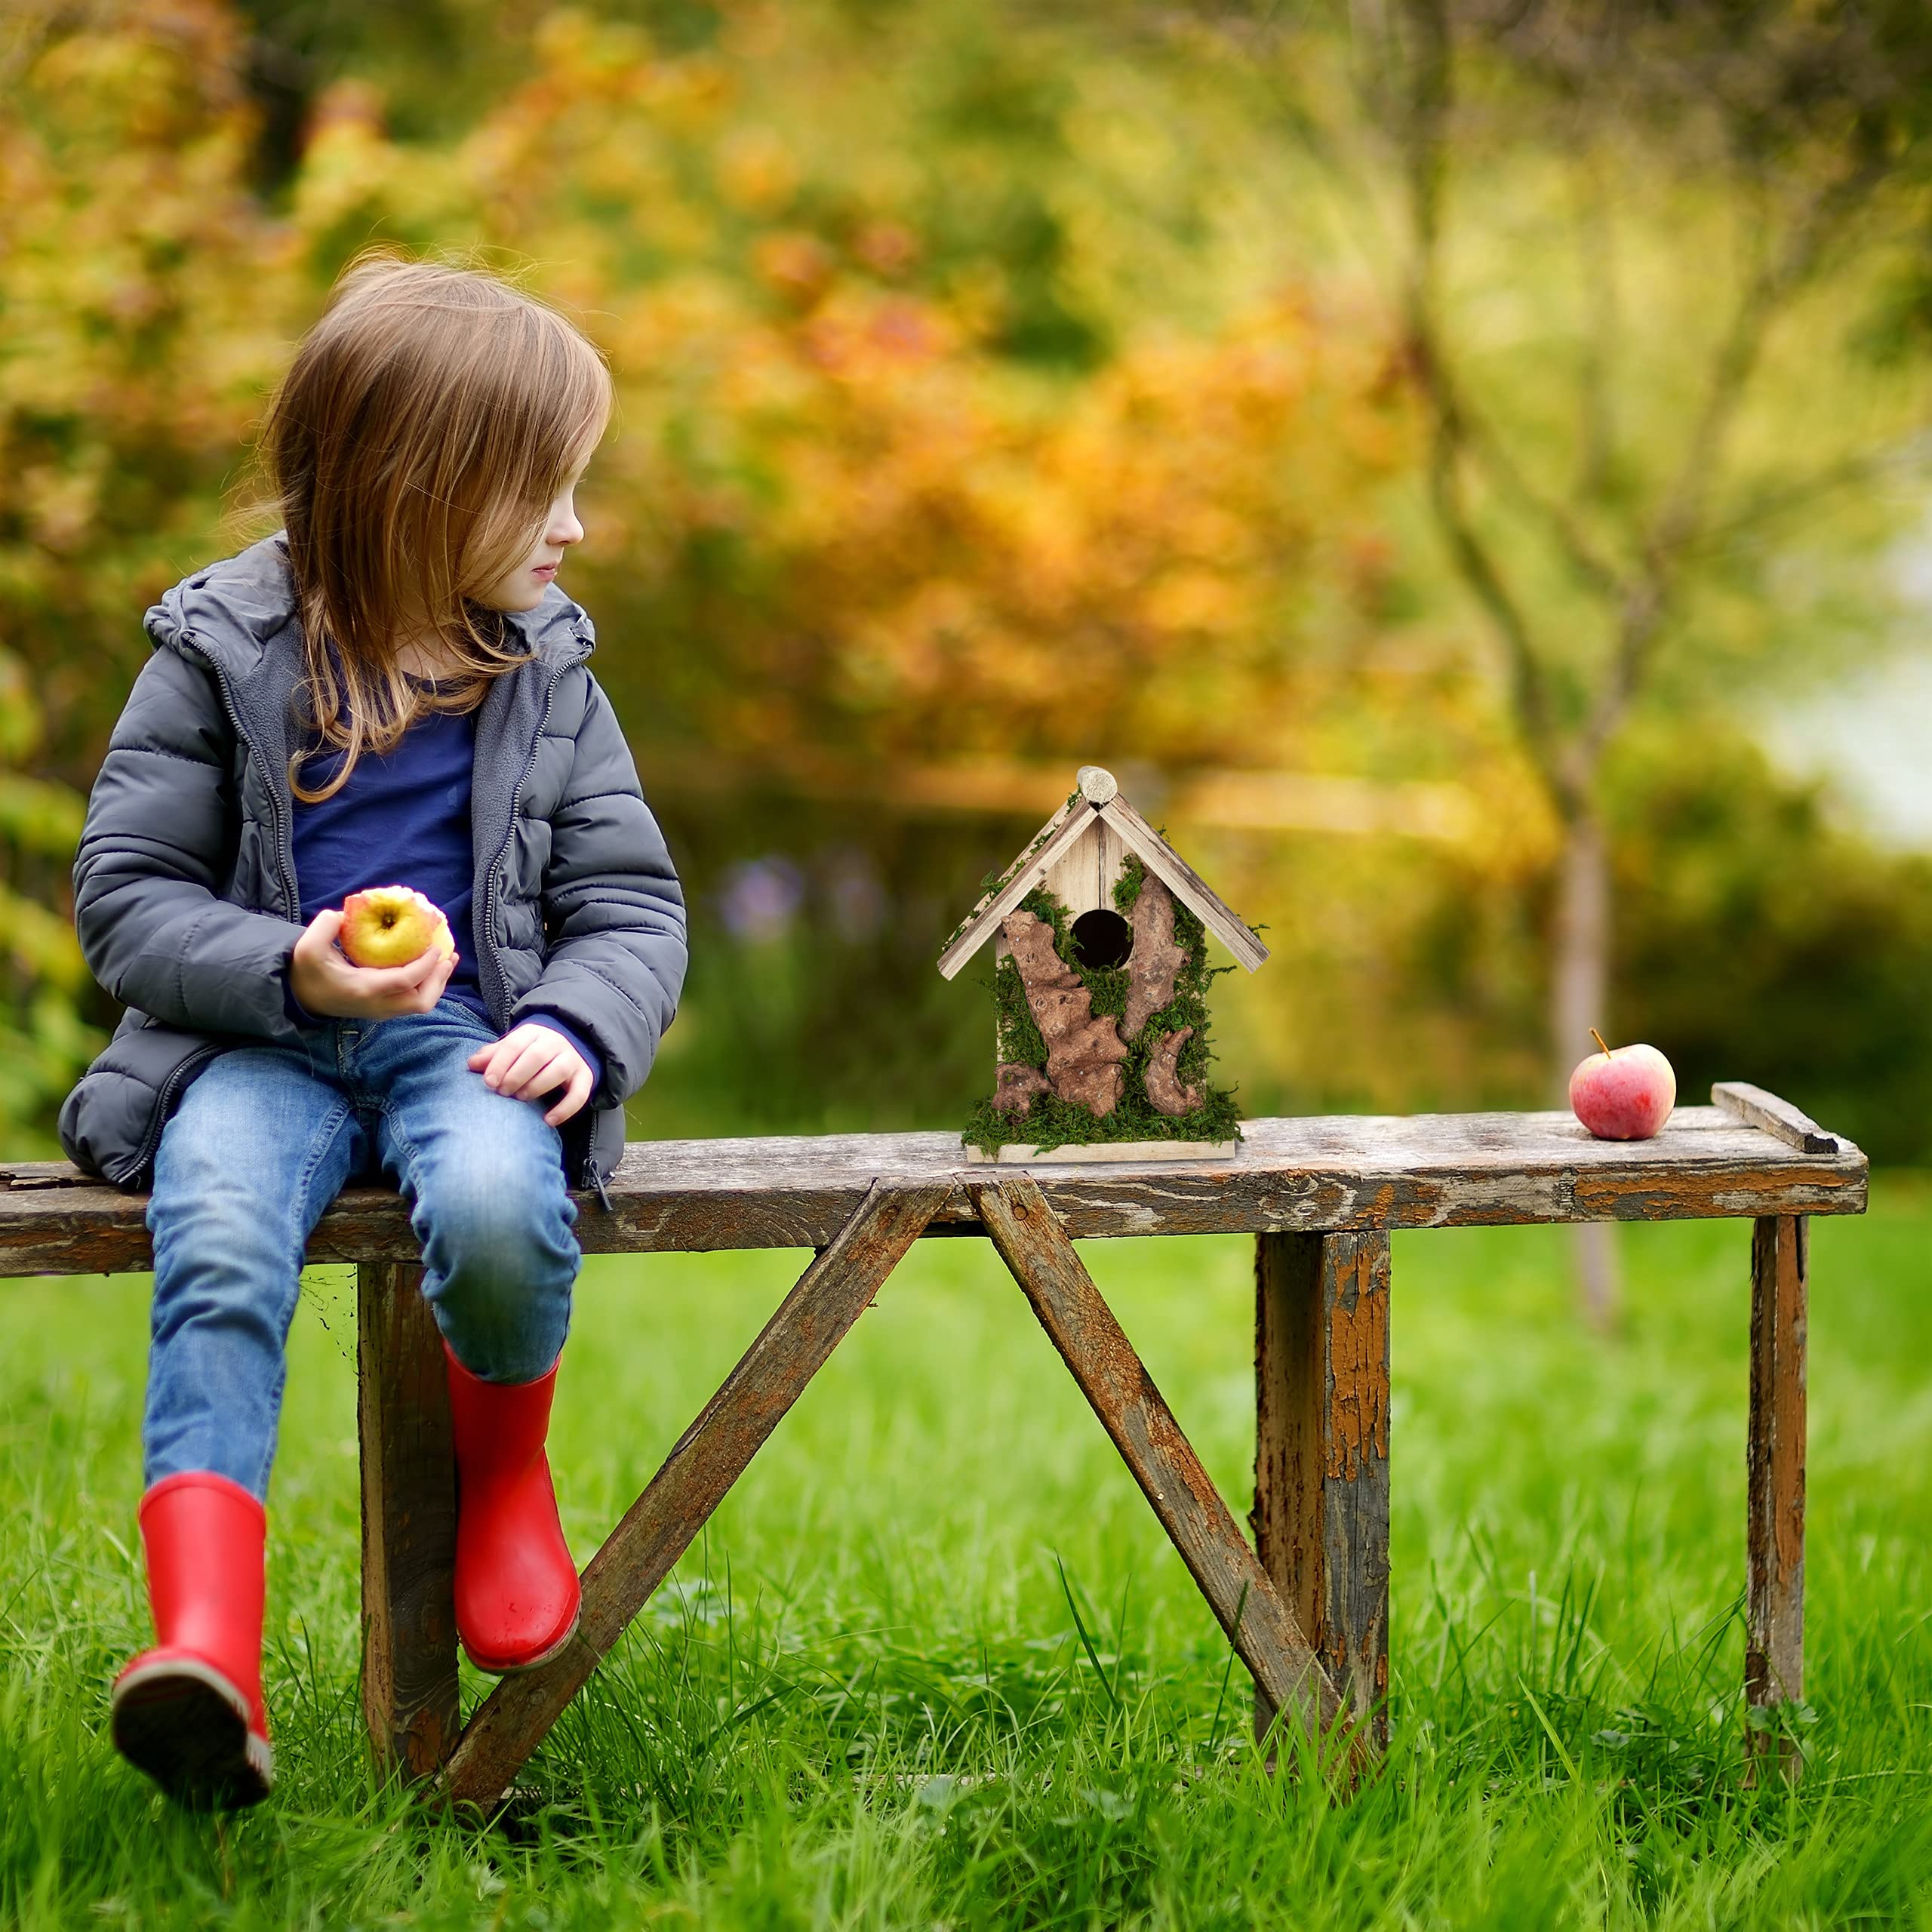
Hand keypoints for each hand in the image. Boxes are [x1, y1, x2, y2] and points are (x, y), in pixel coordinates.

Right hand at [288, 908, 456, 1018]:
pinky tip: (432, 966)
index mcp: (364, 989)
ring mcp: (382, 1010)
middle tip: (448, 956)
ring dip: (437, 983)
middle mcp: (378, 1005)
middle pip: (421, 1002)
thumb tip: (345, 913)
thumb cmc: (307, 971)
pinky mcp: (384, 1008)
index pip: (405, 982)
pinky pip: (414, 1000)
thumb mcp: (308, 947)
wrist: (301, 997)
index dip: (425, 966)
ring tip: (448, 960)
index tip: (436, 947)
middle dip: (439, 980)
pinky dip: (427, 985)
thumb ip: (325, 926)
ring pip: (421, 1004)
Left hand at [468, 1023, 593, 1126]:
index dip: (500, 1064)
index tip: (488, 1082)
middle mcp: (555, 1042)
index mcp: (533, 1032)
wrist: (570, 1045)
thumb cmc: (531, 1051)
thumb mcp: (513, 1048)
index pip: (515, 1044)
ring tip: (521, 1098)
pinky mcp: (585, 1077)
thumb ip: (493, 1056)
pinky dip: (565, 1109)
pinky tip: (548, 1120)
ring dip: (536, 1087)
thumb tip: (471, 1064)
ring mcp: (572, 1059)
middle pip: (537, 1056)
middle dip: (516, 1076)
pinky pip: (579, 1094)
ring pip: (558, 1071)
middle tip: (503, 1092)